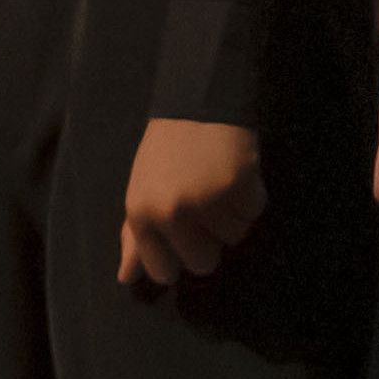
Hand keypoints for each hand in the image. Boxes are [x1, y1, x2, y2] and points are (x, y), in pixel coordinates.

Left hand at [119, 115, 271, 283]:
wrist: (197, 101)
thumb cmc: (167, 149)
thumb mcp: (142, 191)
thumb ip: (135, 237)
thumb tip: (125, 278)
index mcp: (141, 215)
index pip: (163, 272)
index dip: (179, 258)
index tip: (186, 239)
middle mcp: (169, 213)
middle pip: (203, 264)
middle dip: (212, 241)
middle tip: (208, 207)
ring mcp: (204, 200)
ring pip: (234, 237)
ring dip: (234, 215)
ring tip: (221, 183)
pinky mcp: (236, 185)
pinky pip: (253, 212)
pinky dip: (252, 196)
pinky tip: (237, 172)